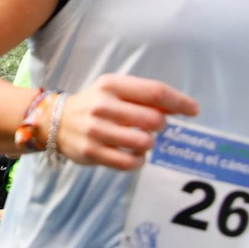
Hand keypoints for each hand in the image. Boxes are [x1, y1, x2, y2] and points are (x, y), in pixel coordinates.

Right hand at [55, 74, 200, 169]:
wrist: (54, 122)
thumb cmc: (95, 104)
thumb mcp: (114, 90)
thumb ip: (143, 96)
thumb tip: (179, 107)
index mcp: (111, 85)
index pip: (155, 92)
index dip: (179, 102)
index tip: (193, 110)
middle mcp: (103, 106)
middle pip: (153, 119)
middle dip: (161, 126)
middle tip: (155, 127)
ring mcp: (96, 130)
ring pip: (143, 143)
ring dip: (149, 144)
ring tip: (141, 141)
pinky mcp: (92, 152)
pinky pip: (129, 162)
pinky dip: (138, 161)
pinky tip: (134, 155)